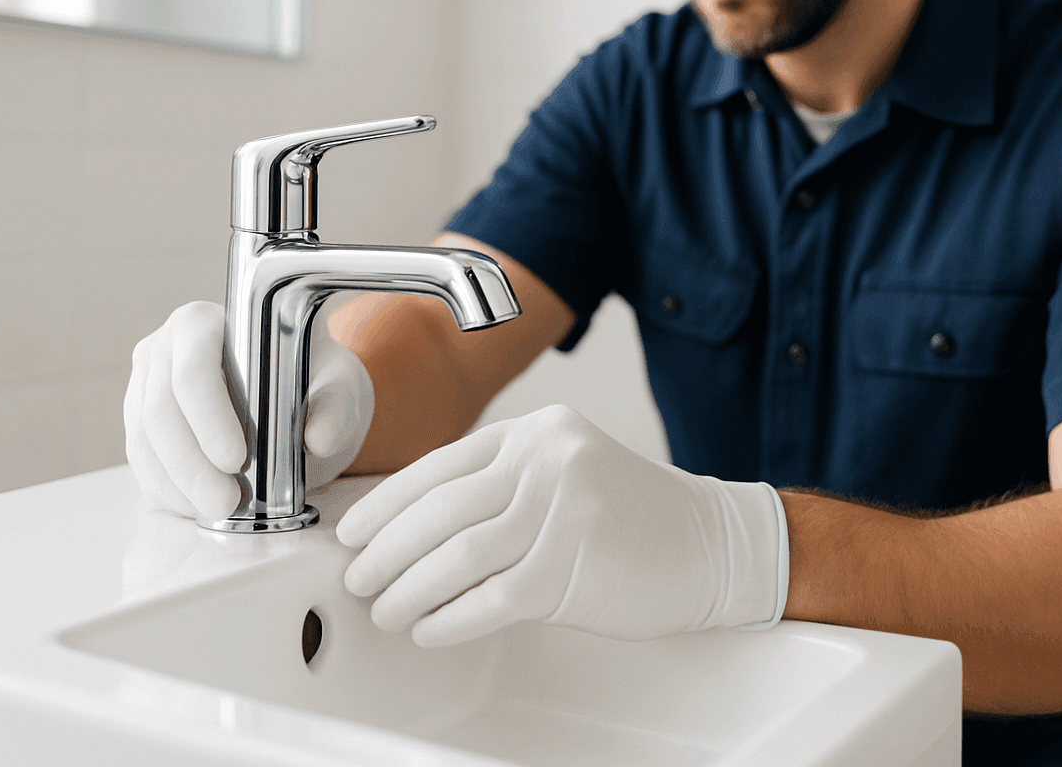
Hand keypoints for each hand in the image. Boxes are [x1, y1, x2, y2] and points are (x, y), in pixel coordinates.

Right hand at [123, 301, 374, 518]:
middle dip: (191, 465)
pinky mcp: (139, 421)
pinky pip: (141, 460)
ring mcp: (144, 384)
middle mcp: (164, 347)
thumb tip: (317, 439)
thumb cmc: (314, 381)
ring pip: (144, 440)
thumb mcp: (337, 388)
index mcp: (205, 322)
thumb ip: (335, 409)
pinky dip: (166, 489)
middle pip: (160, 410)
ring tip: (218, 510)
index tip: (236, 460)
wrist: (297, 393)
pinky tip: (196, 507)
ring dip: (178, 483)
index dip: (209, 417)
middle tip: (226, 503)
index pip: (193, 368)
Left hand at [336, 405, 786, 647]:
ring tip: (385, 609)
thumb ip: (499, 484)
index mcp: (537, 433)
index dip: (385, 503)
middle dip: (385, 551)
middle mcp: (546, 463)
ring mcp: (559, 514)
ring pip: (454, 557)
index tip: (352, 531)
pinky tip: (427, 629)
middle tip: (357, 577)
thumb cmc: (631, 516)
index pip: (438, 465)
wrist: (709, 545)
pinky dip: (447, 619)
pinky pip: (487, 600)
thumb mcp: (564, 472)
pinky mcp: (569, 569)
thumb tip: (410, 525)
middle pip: (438, 511)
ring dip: (407, 589)